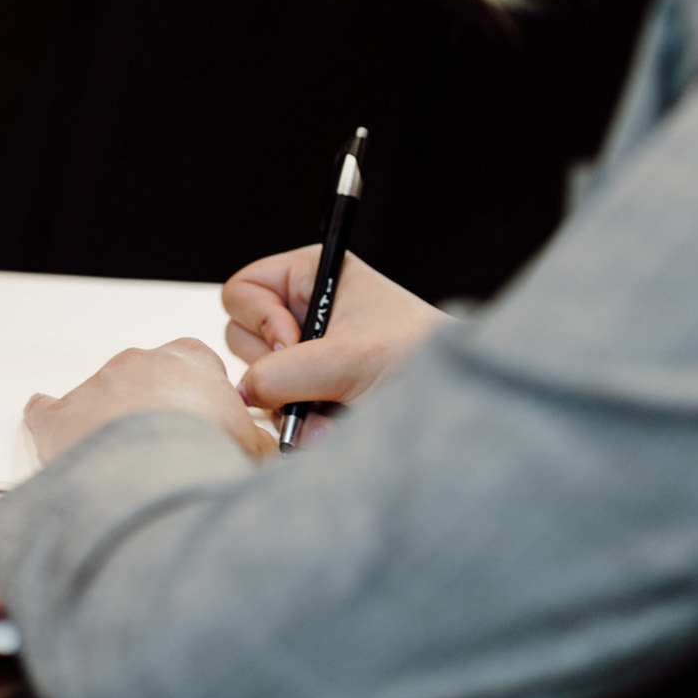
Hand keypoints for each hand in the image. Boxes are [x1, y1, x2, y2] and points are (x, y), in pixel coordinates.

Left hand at [24, 339, 275, 462]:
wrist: (153, 472)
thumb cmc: (205, 451)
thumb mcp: (255, 448)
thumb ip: (255, 443)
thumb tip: (260, 452)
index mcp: (188, 358)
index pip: (199, 365)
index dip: (204, 398)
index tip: (210, 426)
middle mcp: (138, 362)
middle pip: (149, 380)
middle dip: (157, 409)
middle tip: (170, 452)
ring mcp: (94, 386)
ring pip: (103, 398)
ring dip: (113, 424)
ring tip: (128, 467)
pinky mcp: (58, 417)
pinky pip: (48, 411)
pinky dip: (53, 423)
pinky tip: (60, 439)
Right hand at [222, 246, 451, 414]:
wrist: (456, 399)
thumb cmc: (417, 357)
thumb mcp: (349, 359)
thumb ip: (286, 372)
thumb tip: (243, 392)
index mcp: (311, 275)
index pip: (243, 289)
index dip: (259, 318)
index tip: (294, 343)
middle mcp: (303, 311)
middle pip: (241, 337)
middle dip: (275, 366)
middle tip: (318, 377)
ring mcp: (305, 354)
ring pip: (258, 380)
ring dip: (290, 400)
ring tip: (334, 404)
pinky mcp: (310, 391)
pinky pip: (277, 409)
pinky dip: (300, 421)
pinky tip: (333, 421)